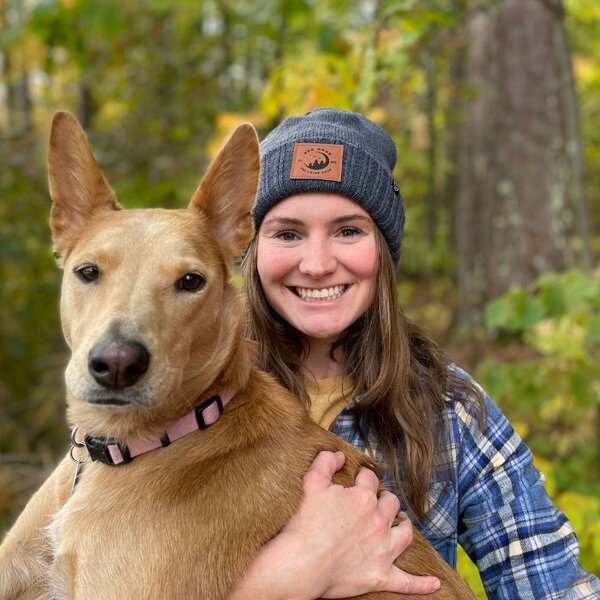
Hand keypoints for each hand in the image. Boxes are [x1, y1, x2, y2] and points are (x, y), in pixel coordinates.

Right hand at [230, 451, 439, 598]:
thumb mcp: (312, 483)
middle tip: (377, 501)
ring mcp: (383, 550)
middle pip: (391, 504)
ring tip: (402, 522)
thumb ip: (326, 462)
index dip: (364, 476)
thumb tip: (338, 454)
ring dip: (404, 526)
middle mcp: (379, 522)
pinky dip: (421, 584)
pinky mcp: (381, 575)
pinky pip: (407, 582)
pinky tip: (434, 583)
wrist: (302, 564)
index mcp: (364, 498)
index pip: (371, 479)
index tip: (359, 478)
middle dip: (385, 500)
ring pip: (404, 534)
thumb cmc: (306, 524)